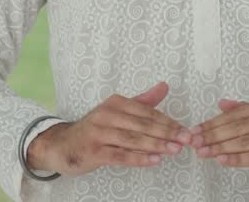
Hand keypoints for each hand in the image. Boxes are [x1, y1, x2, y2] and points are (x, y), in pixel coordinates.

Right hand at [28, 80, 192, 175]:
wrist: (63, 145)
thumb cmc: (96, 128)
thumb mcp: (117, 111)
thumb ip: (142, 101)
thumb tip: (164, 86)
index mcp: (115, 103)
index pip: (147, 112)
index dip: (168, 121)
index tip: (185, 130)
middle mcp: (106, 115)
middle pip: (142, 125)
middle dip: (166, 133)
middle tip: (185, 140)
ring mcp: (99, 133)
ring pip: (133, 140)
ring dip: (156, 145)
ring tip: (174, 150)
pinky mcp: (94, 151)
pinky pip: (120, 156)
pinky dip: (139, 158)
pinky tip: (154, 160)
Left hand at [188, 98, 248, 184]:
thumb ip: (245, 111)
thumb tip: (221, 103)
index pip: (233, 115)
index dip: (212, 123)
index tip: (194, 131)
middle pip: (236, 127)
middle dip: (212, 135)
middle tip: (193, 143)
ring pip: (243, 141)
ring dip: (220, 147)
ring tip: (202, 152)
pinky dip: (237, 158)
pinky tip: (222, 160)